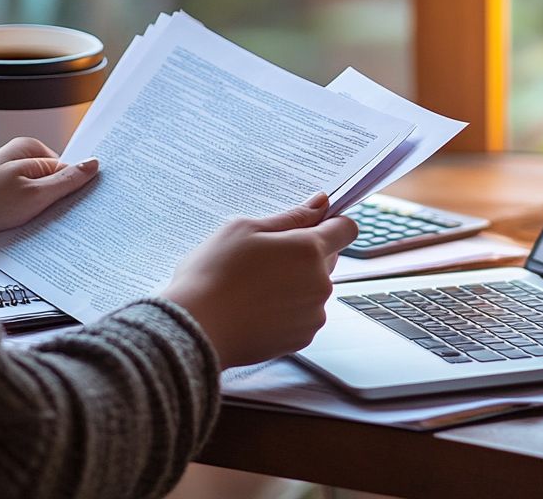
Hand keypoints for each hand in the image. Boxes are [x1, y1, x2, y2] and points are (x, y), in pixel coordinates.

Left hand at [0, 137, 98, 245]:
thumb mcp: (35, 194)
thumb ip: (67, 180)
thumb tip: (92, 165)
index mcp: (28, 149)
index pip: (67, 169)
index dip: (72, 189)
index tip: (76, 206)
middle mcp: (16, 159)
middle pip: (52, 182)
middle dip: (55, 202)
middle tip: (50, 217)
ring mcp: (6, 178)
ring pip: (37, 197)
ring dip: (38, 213)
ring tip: (29, 225)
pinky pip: (22, 206)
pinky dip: (24, 218)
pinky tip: (18, 229)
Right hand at [161, 193, 357, 367]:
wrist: (195, 330)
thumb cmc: (213, 275)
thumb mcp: (245, 229)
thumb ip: (291, 217)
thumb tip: (320, 203)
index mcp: (309, 250)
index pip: (346, 229)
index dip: (331, 224)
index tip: (311, 226)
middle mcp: (320, 283)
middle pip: (328, 259)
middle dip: (305, 255)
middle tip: (265, 258)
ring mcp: (313, 314)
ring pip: (314, 289)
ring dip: (295, 284)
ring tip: (255, 287)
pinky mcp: (302, 338)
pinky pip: (304, 315)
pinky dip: (287, 310)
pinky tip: (257, 309)